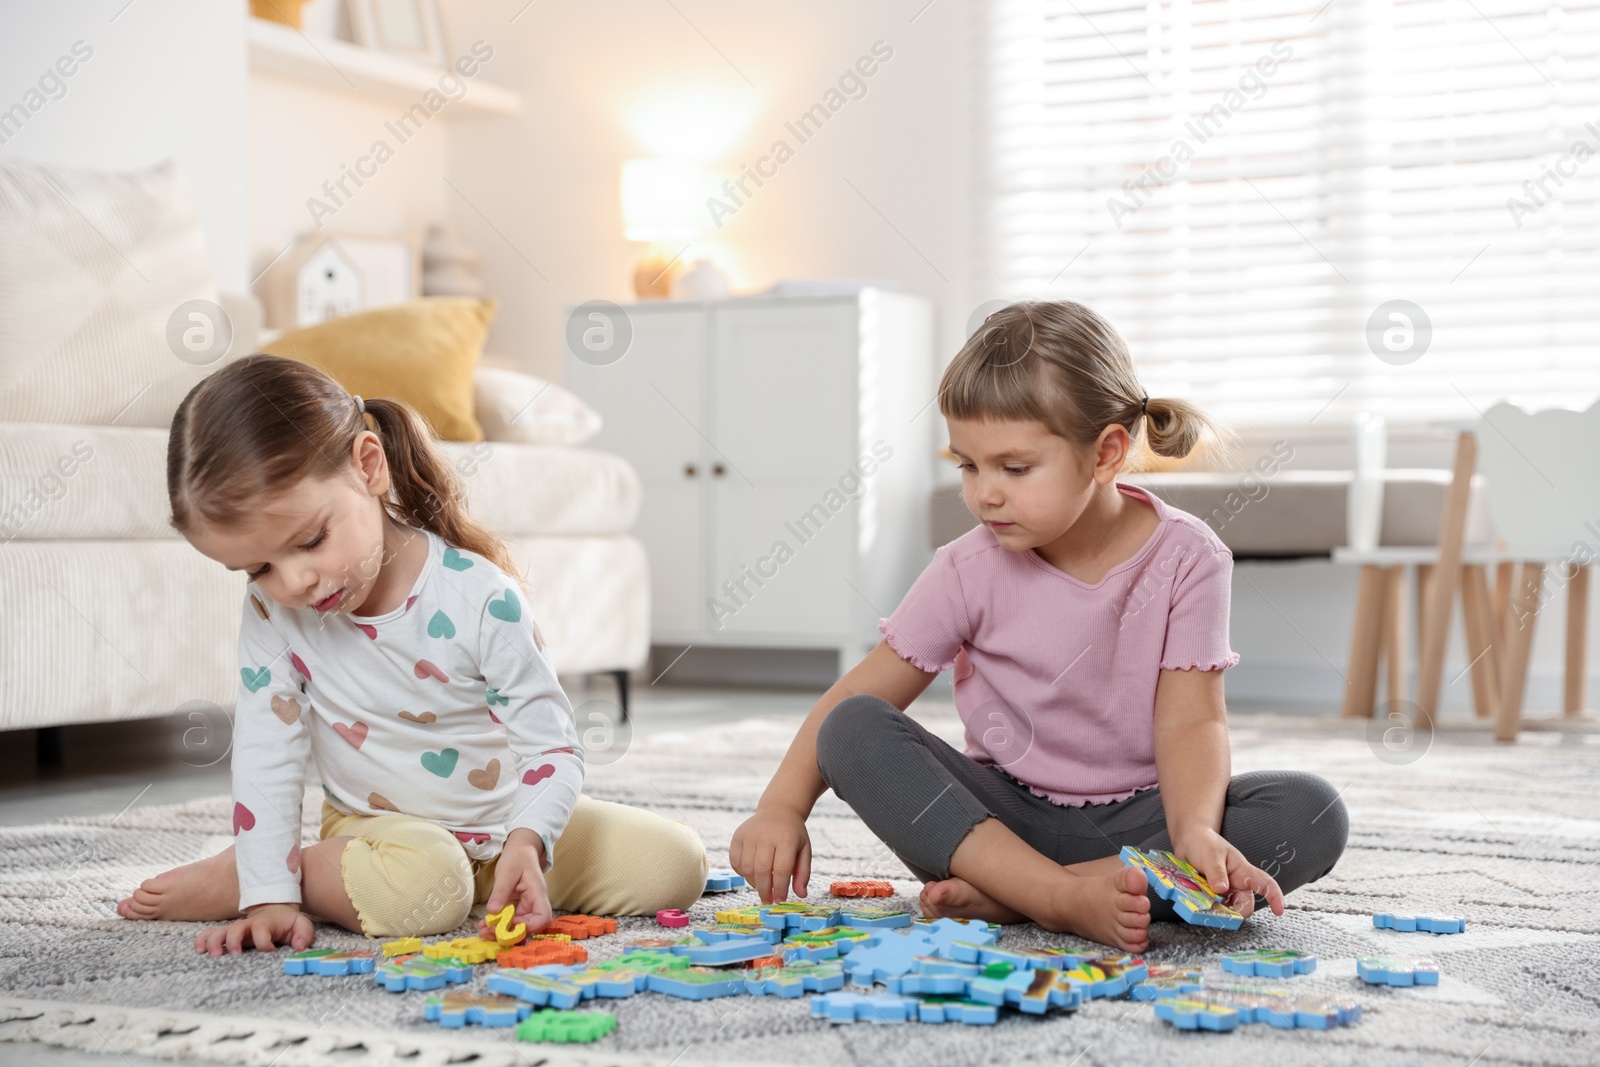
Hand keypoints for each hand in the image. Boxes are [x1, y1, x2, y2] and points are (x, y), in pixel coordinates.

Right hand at [195, 902, 312, 956]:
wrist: (274, 910)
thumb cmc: (286, 923)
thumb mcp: (300, 924)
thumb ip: (303, 934)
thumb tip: (299, 946)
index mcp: (266, 923)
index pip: (262, 929)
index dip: (264, 940)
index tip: (269, 949)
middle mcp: (247, 926)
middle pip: (236, 929)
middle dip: (234, 941)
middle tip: (235, 954)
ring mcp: (234, 930)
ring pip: (218, 932)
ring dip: (214, 942)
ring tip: (214, 955)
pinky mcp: (226, 935)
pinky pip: (209, 934)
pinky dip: (202, 941)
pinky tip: (199, 950)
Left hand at [478, 829, 551, 938]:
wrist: (520, 849)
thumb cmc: (517, 857)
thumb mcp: (507, 872)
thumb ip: (500, 892)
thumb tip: (492, 912)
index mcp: (537, 894)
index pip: (543, 918)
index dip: (528, 926)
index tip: (509, 924)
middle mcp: (533, 903)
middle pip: (528, 926)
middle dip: (508, 933)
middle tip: (488, 932)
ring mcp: (525, 906)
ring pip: (516, 925)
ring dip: (500, 931)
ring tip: (483, 930)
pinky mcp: (516, 906)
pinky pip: (508, 919)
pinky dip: (497, 924)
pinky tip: (484, 924)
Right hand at [729, 806, 811, 904]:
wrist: (778, 810)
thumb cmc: (793, 835)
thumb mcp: (804, 851)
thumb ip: (803, 874)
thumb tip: (801, 895)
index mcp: (786, 839)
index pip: (781, 869)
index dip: (780, 888)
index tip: (780, 901)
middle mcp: (765, 835)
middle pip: (762, 870)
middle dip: (765, 890)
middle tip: (768, 900)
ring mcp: (749, 835)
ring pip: (747, 868)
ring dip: (754, 883)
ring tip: (762, 887)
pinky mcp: (737, 836)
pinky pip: (735, 861)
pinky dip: (742, 873)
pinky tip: (752, 875)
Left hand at [1170, 825, 1284, 916]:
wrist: (1187, 841)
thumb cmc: (1205, 843)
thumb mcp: (1211, 854)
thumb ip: (1216, 871)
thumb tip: (1221, 889)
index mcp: (1243, 872)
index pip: (1265, 884)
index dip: (1275, 897)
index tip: (1278, 911)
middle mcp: (1236, 885)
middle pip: (1244, 905)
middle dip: (1234, 912)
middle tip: (1218, 910)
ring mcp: (1223, 893)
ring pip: (1226, 910)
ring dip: (1216, 910)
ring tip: (1202, 902)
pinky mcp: (1210, 897)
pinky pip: (1210, 907)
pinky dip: (1204, 908)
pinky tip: (1195, 903)